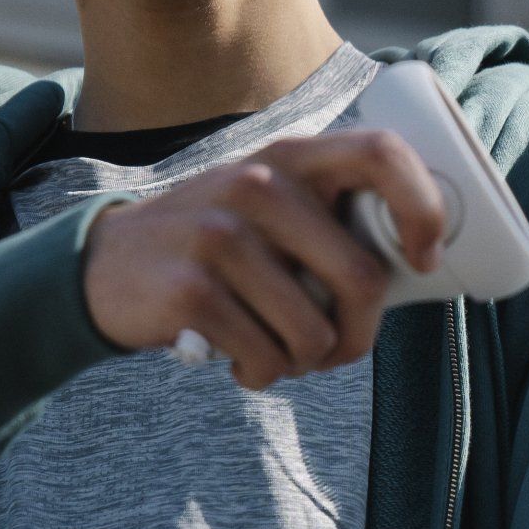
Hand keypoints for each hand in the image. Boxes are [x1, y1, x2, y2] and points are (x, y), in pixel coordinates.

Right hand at [81, 127, 446, 389]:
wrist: (105, 266)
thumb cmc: (215, 245)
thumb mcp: (268, 206)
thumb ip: (328, 218)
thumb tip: (418, 267)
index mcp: (291, 158)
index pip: (383, 153)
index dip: (423, 209)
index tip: (423, 260)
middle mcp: (257, 185)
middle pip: (361, 278)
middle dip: (359, 335)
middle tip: (337, 348)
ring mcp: (221, 235)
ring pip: (315, 332)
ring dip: (304, 361)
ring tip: (274, 348)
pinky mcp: (192, 290)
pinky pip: (266, 358)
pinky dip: (262, 374)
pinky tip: (238, 359)